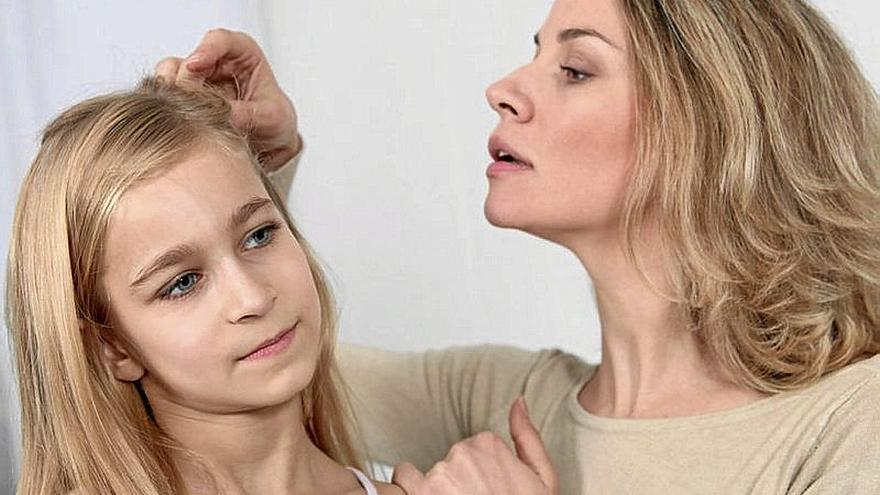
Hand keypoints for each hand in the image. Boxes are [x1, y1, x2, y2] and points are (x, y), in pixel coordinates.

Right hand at [154, 29, 299, 170]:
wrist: (270, 141)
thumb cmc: (275, 120)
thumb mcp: (270, 118)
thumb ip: (246, 114)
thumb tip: (218, 114)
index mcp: (243, 53)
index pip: (220, 41)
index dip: (206, 51)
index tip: (195, 66)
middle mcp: (216, 60)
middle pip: (188, 61)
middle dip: (187, 83)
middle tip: (191, 105)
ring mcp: (198, 77)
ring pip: (170, 74)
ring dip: (175, 94)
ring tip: (190, 116)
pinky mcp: (184, 94)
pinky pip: (165, 93)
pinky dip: (169, 105)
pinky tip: (182, 120)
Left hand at [392, 398, 558, 494]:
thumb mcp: (542, 479)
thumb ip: (527, 437)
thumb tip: (518, 403)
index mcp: (489, 444)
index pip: (474, 449)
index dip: (482, 474)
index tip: (490, 490)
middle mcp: (461, 454)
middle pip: (451, 462)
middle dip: (460, 482)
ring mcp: (439, 475)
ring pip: (428, 474)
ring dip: (436, 491)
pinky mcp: (421, 493)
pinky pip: (402, 479)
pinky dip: (409, 489)